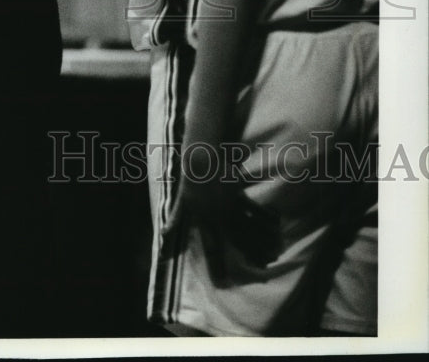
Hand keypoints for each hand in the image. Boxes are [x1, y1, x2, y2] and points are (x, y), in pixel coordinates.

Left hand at [160, 181, 280, 276]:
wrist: (202, 156)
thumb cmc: (190, 179)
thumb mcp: (180, 200)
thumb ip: (174, 220)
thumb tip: (162, 237)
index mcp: (205, 220)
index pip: (212, 248)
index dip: (216, 266)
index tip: (222, 282)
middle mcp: (220, 216)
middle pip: (238, 240)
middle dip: (251, 254)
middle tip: (263, 267)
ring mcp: (231, 205)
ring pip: (250, 226)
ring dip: (263, 239)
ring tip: (274, 252)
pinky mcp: (240, 193)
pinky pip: (255, 208)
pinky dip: (266, 216)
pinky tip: (276, 224)